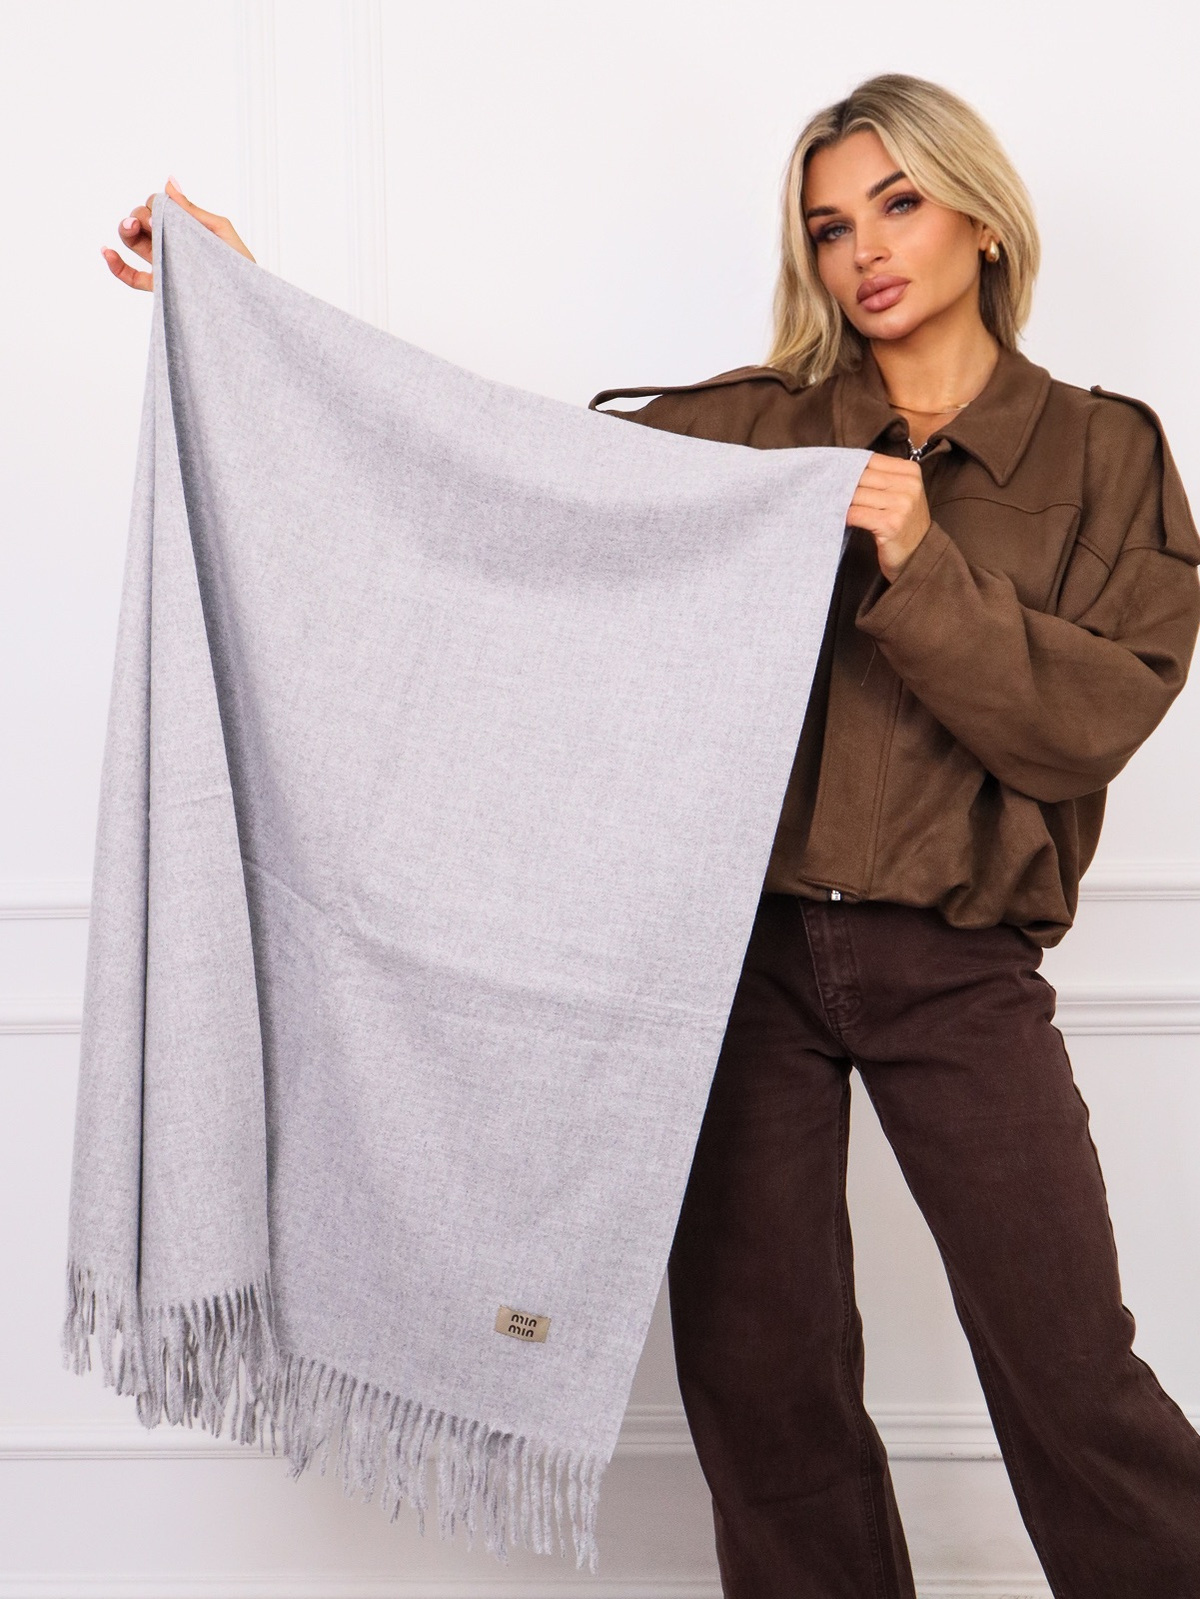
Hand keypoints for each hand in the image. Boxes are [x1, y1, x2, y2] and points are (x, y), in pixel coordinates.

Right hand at [101, 176, 254, 291]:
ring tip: (132, 227)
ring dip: (125, 229)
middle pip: (140, 221)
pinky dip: (115, 264)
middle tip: (148, 222)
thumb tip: (169, 181)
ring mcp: (164, 264)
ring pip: (133, 242)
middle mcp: (170, 243)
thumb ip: (192, 209)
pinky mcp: (160, 286)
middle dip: (138, 215)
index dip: (154, 205)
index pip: (157, 207)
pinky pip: (131, 277)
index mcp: (182, 227)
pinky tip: (107, 252)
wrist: (245, 296)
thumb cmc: (239, 263)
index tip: (162, 213)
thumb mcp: (219, 230)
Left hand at [847, 453, 931, 582]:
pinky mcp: (891, 523)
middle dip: (842, 486)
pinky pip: (856, 514)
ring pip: (856, 495)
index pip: (870, 460)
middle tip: (826, 493)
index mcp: (910, 471)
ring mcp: (902, 504)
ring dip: (841, 503)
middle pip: (861, 476)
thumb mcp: (898, 493)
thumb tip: (841, 468)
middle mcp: (908, 485)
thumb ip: (878, 478)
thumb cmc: (902, 523)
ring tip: (836, 508)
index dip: (849, 468)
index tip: (834, 476)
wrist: (918, 555)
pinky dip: (846, 517)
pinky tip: (845, 521)